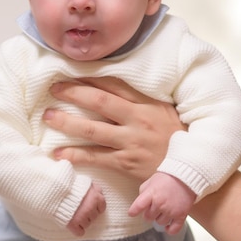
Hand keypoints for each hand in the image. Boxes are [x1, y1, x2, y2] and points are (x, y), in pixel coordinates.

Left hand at [43, 77, 185, 181]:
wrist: (193, 170)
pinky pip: (95, 158)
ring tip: (48, 116)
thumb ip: (145, 100)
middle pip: (99, 102)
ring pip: (92, 129)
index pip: (115, 85)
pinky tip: (57, 153)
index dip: (91, 77)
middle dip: (73, 93)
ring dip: (66, 122)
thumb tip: (118, 86)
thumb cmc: (179, 139)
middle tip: (53, 88)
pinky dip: (74, 155)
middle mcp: (138, 120)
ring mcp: (131, 142)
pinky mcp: (126, 163)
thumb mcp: (168, 112)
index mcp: (149, 103)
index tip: (71, 70)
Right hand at [66, 182, 105, 235]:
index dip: (95, 207)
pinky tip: (73, 225)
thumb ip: (95, 188)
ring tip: (75, 215)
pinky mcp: (73, 224)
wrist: (55, 191)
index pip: (102, 208)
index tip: (89, 206)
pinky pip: (80, 232)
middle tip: (80, 210)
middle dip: (88, 214)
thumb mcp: (86, 183)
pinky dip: (76, 230)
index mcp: (96, 198)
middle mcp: (91, 208)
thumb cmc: (71, 186)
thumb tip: (99, 193)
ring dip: (82, 221)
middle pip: (94, 217)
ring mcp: (82, 217)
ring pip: (87, 225)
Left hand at [129, 172, 195, 234]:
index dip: (133, 212)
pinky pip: (173, 229)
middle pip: (148, 217)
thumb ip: (143, 192)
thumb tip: (139, 204)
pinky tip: (168, 226)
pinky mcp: (181, 215)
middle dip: (149, 213)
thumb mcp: (151, 181)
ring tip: (164, 210)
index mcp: (151, 194)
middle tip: (154, 207)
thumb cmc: (168, 178)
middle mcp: (160, 203)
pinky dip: (170, 230)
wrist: (186, 177)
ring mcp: (171, 210)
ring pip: (160, 223)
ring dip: (160, 218)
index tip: (132, 213)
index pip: (138, 207)